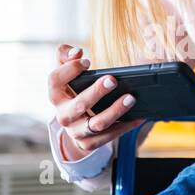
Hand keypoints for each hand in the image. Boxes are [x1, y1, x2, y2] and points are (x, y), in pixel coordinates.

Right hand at [49, 44, 144, 159]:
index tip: (87, 61)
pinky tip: (139, 116)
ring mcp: (76, 131)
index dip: (70, 70)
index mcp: (55, 95)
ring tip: (131, 98)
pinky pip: (109, 136)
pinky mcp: (89, 143)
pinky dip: (125, 126)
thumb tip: (76, 52)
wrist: (75, 124)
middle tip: (113, 80)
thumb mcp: (66, 73)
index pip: (55, 80)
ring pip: (96, 124)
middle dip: (97, 92)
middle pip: (79, 105)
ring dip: (115, 111)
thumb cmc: (74, 91)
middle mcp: (63, 115)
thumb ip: (66, 55)